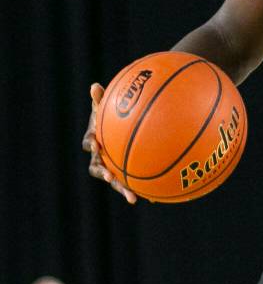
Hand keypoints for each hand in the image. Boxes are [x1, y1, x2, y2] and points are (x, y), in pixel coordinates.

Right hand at [82, 83, 136, 203]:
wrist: (118, 129)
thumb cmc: (110, 115)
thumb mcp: (105, 106)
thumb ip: (101, 98)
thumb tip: (94, 85)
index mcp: (94, 140)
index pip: (88, 144)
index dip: (90, 145)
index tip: (95, 145)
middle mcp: (100, 157)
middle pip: (98, 168)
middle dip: (104, 174)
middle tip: (109, 177)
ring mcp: (112, 167)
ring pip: (115, 180)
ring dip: (122, 189)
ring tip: (132, 198)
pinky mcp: (124, 173)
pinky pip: (132, 182)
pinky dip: (141, 190)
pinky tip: (153, 197)